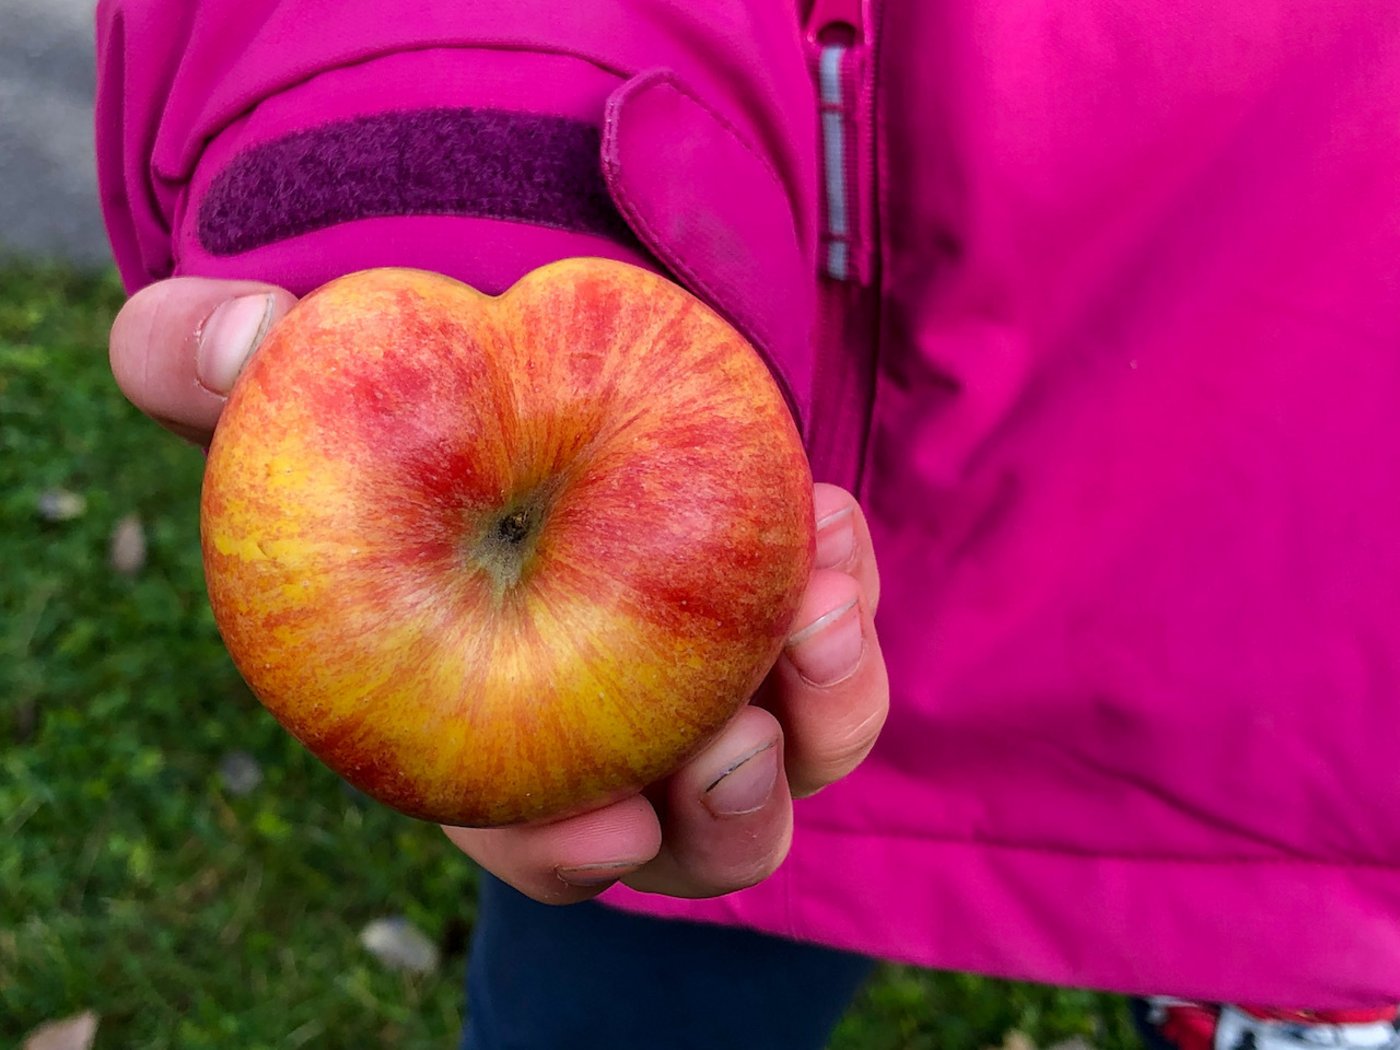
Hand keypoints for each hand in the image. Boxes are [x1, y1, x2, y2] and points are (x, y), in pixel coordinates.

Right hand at [111, 276, 889, 902]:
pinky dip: (844, 595)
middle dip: (726, 813)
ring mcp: (705, 671)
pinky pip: (834, 641)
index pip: (529, 831)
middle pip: (691, 832)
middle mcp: (609, 721)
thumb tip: (232, 334)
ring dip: (826, 709)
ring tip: (819, 603)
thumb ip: (210, 359)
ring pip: (796, 754)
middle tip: (736, 746)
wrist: (507, 356)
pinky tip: (827, 518)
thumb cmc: (389, 399)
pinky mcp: (770, 602)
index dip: (564, 848)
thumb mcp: (289, 380)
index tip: (605, 827)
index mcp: (486, 724)